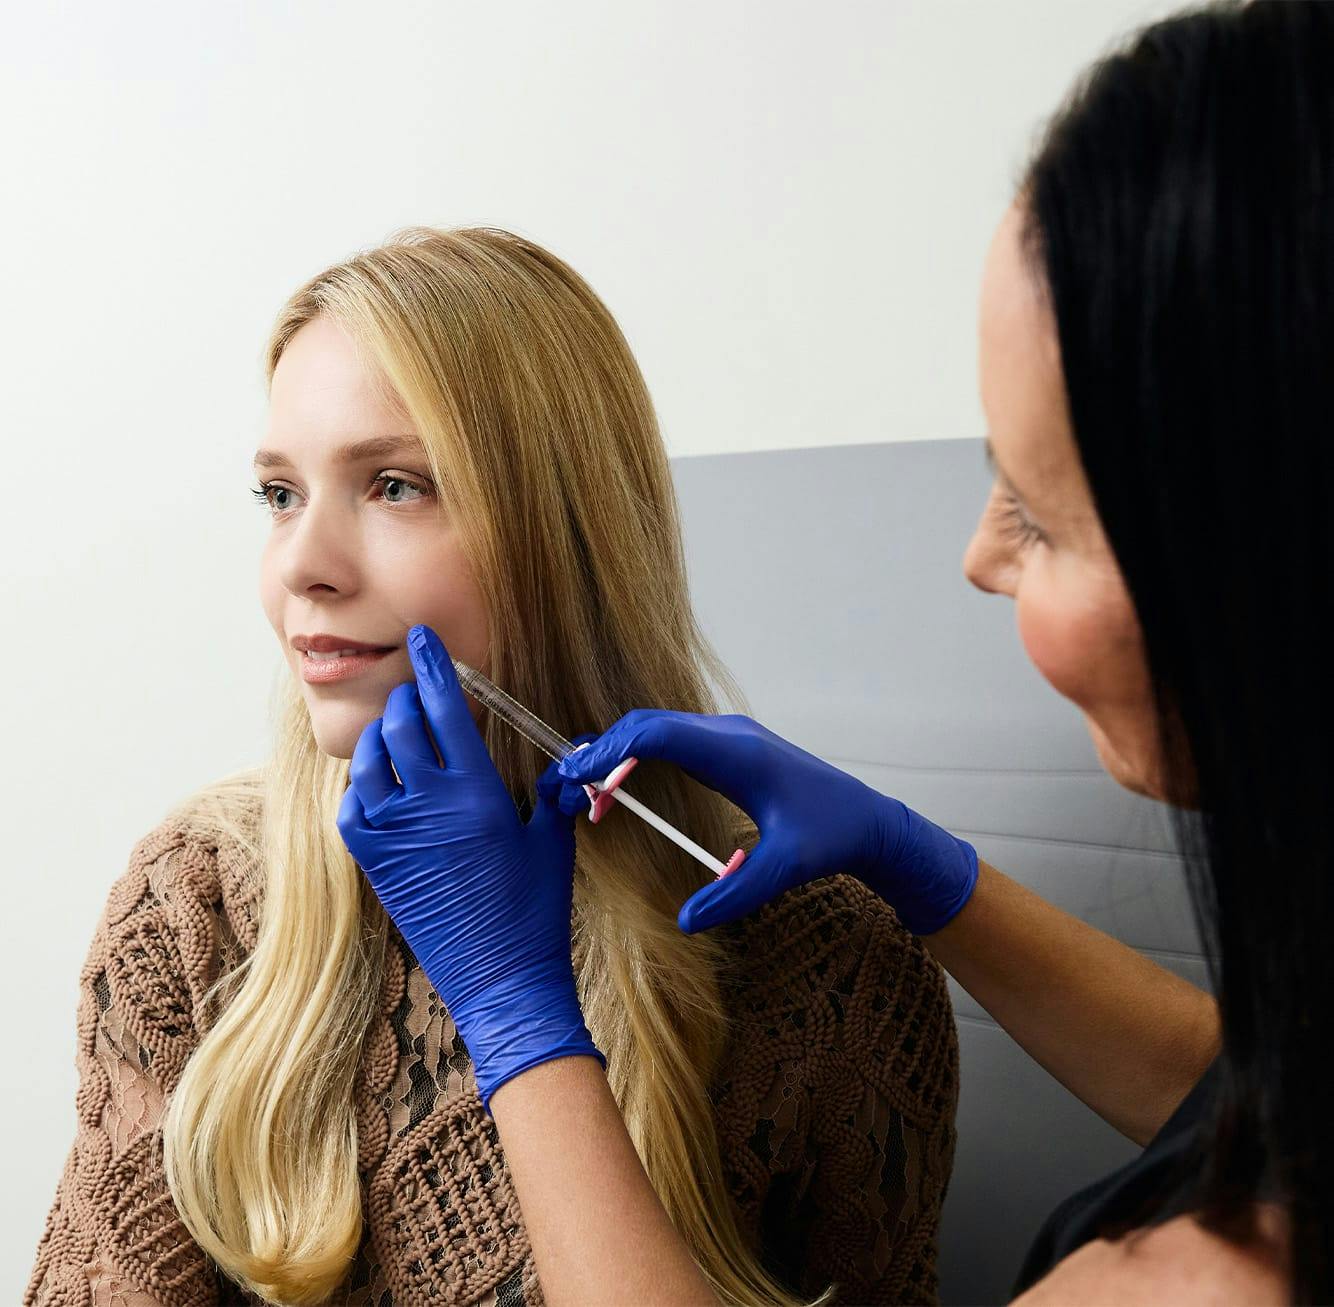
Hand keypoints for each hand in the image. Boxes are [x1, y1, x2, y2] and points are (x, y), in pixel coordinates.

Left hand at [336, 624, 603, 1111]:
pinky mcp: (375, 865)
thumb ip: (551, 792)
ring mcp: (395, 837)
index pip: (448, 710)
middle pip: (402, 725)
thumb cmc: (536, 910)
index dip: (435, 667)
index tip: (423, 638)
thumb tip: (557, 764)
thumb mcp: (553, 841)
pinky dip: (363, 786)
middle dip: (409, 698)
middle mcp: (429, 808)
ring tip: (399, 733)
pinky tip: (381, 784)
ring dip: (382, 737)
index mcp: (478, 794)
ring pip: (370, 761)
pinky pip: (353, 807)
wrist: (501, 980)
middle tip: (420, 693)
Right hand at [556, 709, 977, 934]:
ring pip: (658, 728)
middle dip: (604, 750)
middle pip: (649, 725)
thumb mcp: (785, 871)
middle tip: (567, 786)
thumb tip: (686, 921)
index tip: (577, 776)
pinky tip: (621, 785)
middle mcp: (729, 734)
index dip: (611, 750)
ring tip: (585, 790)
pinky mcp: (729, 746)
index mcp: (739, 754)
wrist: (868, 820)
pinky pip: (672, 739)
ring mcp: (729, 736)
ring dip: (619, 752)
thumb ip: (736, 895)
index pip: (658, 735)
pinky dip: (640, 755)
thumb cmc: (831, 838)